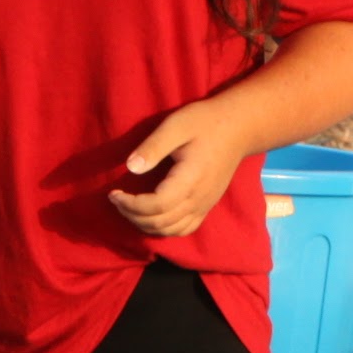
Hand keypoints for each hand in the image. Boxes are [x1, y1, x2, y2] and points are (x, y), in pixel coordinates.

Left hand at [110, 98, 252, 236]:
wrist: (239, 128)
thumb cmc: (206, 122)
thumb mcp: (176, 125)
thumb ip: (153, 147)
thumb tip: (130, 167)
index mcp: (190, 180)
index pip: (155, 206)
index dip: (130, 205)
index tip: (113, 193)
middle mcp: (199, 199)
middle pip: (160, 222)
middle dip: (132, 215)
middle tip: (117, 200)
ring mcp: (205, 205)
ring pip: (171, 230)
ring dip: (145, 224)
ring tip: (129, 208)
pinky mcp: (207, 206)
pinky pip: (184, 229)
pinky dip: (164, 229)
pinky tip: (151, 216)